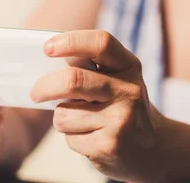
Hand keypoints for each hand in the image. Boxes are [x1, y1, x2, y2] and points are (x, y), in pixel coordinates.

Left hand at [30, 30, 167, 182]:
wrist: (154, 147)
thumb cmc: (123, 106)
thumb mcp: (119, 79)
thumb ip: (91, 68)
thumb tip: (48, 60)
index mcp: (129, 66)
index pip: (101, 43)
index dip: (71, 41)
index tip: (48, 48)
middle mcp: (128, 90)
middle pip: (73, 80)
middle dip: (45, 86)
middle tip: (36, 92)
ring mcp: (120, 119)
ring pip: (64, 114)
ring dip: (63, 118)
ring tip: (82, 121)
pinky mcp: (109, 145)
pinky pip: (70, 138)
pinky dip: (73, 138)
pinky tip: (92, 137)